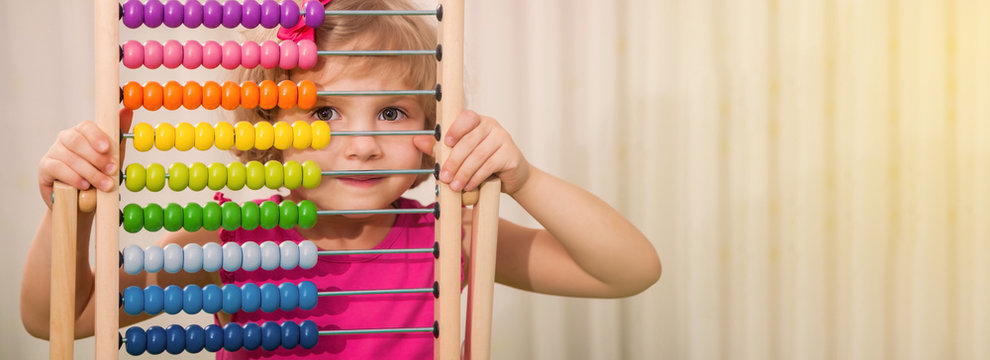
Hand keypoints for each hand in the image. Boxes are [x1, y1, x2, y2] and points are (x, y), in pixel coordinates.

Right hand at [38, 109, 132, 208]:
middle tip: (112, 170)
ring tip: (104, 184)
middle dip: (96, 157)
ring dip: (90, 172)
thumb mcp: (113, 156)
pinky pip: (57, 168)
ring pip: (69, 157)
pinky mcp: (45, 166)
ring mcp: (54, 151)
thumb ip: (119, 135)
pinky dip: (73, 177)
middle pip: (76, 141)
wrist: (81, 199)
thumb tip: (127, 112)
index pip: (86, 126)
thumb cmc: (98, 172)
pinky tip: (84, 185)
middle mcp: (66, 138)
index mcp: (82, 132)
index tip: (107, 148)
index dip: (96, 136)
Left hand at [414, 110, 530, 193]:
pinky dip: (476, 177)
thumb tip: (417, 141)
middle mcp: (492, 126)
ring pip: (478, 155)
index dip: (456, 129)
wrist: (512, 177)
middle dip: (454, 161)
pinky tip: (469, 186)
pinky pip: (489, 165)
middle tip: (444, 177)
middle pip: (469, 141)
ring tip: (455, 186)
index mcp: (478, 121)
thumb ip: (440, 148)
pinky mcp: (510, 154)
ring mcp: (503, 138)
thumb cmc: (483, 163)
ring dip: (463, 173)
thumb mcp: (460, 155)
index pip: (467, 117)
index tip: (446, 143)